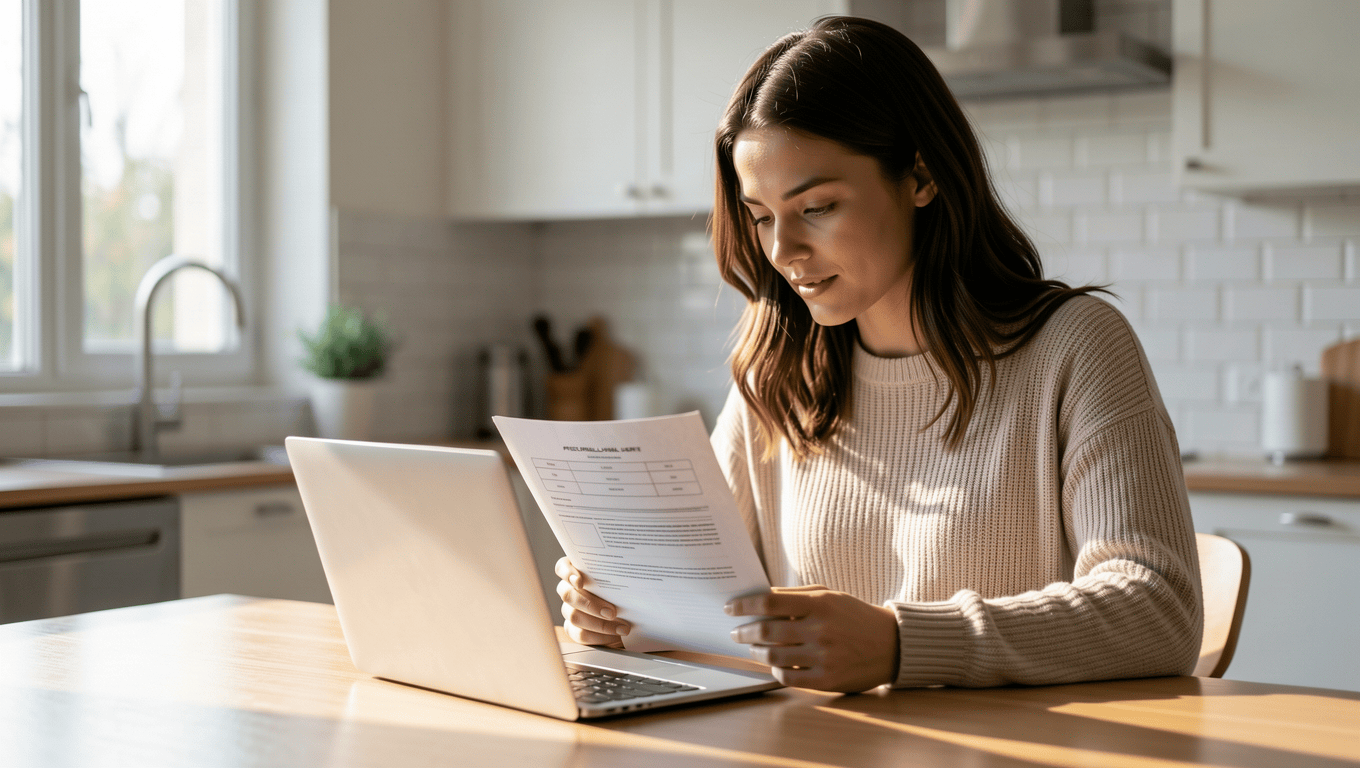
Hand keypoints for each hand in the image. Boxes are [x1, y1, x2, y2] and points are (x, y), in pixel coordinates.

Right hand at [554, 557, 630, 646]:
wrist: (628, 616)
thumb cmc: (623, 594)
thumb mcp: (622, 583)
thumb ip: (616, 576)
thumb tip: (626, 576)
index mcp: (578, 571)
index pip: (562, 567)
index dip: (567, 574)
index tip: (579, 582)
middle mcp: (569, 589)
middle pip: (567, 594)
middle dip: (590, 604)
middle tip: (612, 612)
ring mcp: (569, 610)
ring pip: (574, 616)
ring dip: (600, 624)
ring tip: (622, 627)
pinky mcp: (572, 628)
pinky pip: (580, 634)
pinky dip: (599, 636)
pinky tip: (614, 635)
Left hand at [726, 585, 898, 692]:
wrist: (892, 644)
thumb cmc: (854, 616)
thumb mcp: (829, 596)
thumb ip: (795, 596)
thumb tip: (758, 599)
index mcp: (820, 604)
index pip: (769, 602)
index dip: (744, 605)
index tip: (730, 608)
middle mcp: (821, 630)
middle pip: (766, 631)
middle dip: (743, 632)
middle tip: (735, 632)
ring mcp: (824, 657)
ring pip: (773, 656)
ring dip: (756, 652)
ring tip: (753, 647)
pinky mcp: (828, 680)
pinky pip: (788, 678)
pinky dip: (775, 670)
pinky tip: (774, 664)